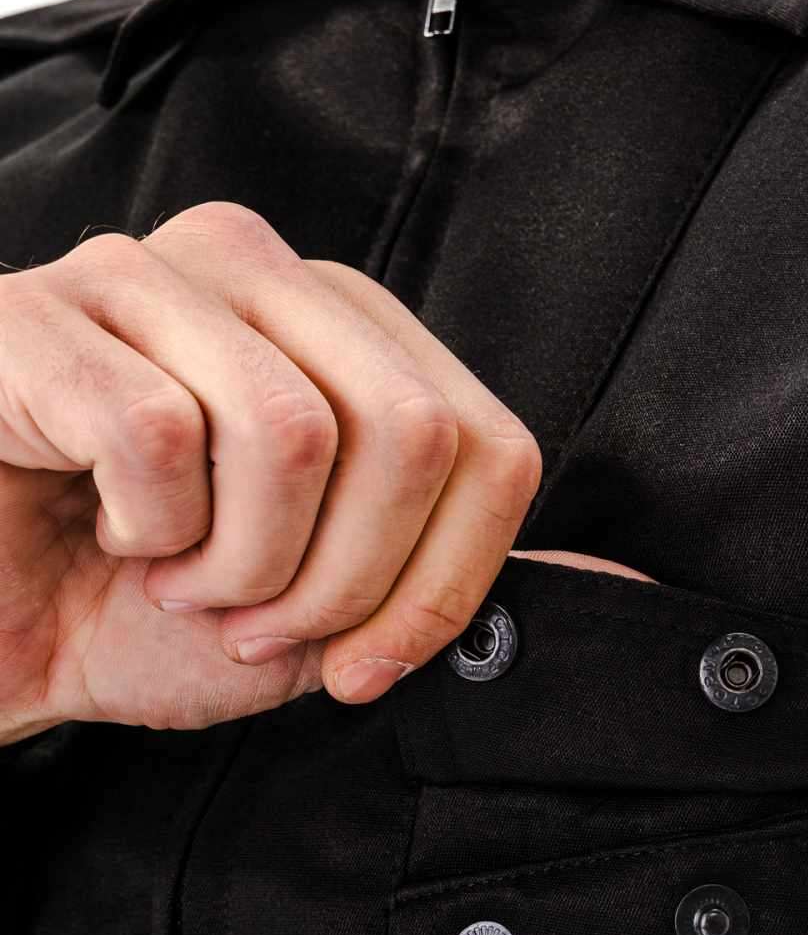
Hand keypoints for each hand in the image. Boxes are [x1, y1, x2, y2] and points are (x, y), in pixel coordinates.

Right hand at [0, 200, 649, 748]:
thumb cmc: (143, 611)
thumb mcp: (331, 619)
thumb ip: (457, 583)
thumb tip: (621, 586)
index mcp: (344, 330)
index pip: (491, 446)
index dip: (444, 584)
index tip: (362, 660)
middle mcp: (257, 273)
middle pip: (412, 434)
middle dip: (344, 583)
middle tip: (255, 617)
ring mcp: (143, 276)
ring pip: (295, 433)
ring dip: (239, 567)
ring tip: (179, 578)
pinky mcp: (39, 318)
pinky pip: (160, 435)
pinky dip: (147, 533)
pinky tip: (108, 532)